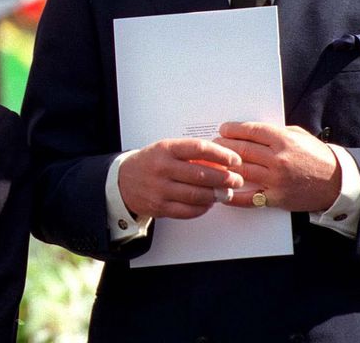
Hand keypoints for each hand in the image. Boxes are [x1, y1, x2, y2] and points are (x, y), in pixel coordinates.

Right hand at [118, 138, 244, 219]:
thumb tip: (221, 162)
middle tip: (236, 180)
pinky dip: (202, 208)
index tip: (234, 160)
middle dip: (224, 178)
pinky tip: (208, 203)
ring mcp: (160, 189)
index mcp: (166, 149)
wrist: (123, 180)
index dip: (221, 154)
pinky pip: (187, 210)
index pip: (199, 149)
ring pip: (196, 194)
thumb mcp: (167, 150)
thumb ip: (191, 154)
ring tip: (225, 193)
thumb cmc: (150, 163)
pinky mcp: (160, 207)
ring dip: (216, 195)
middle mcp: (162, 168)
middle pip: (201, 174)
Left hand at [215, 121, 340, 212]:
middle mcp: (278, 159)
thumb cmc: (317, 156)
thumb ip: (276, 132)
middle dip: (223, 146)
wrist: (337, 183)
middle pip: (241, 150)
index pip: (250, 131)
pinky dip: (232, 195)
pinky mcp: (276, 197)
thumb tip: (249, 131)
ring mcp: (276, 179)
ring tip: (214, 162)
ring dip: (223, 166)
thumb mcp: (299, 136)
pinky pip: (248, 197)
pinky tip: (221, 191)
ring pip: (241, 170)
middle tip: (214, 144)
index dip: (232, 129)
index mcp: (284, 140)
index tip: (223, 129)